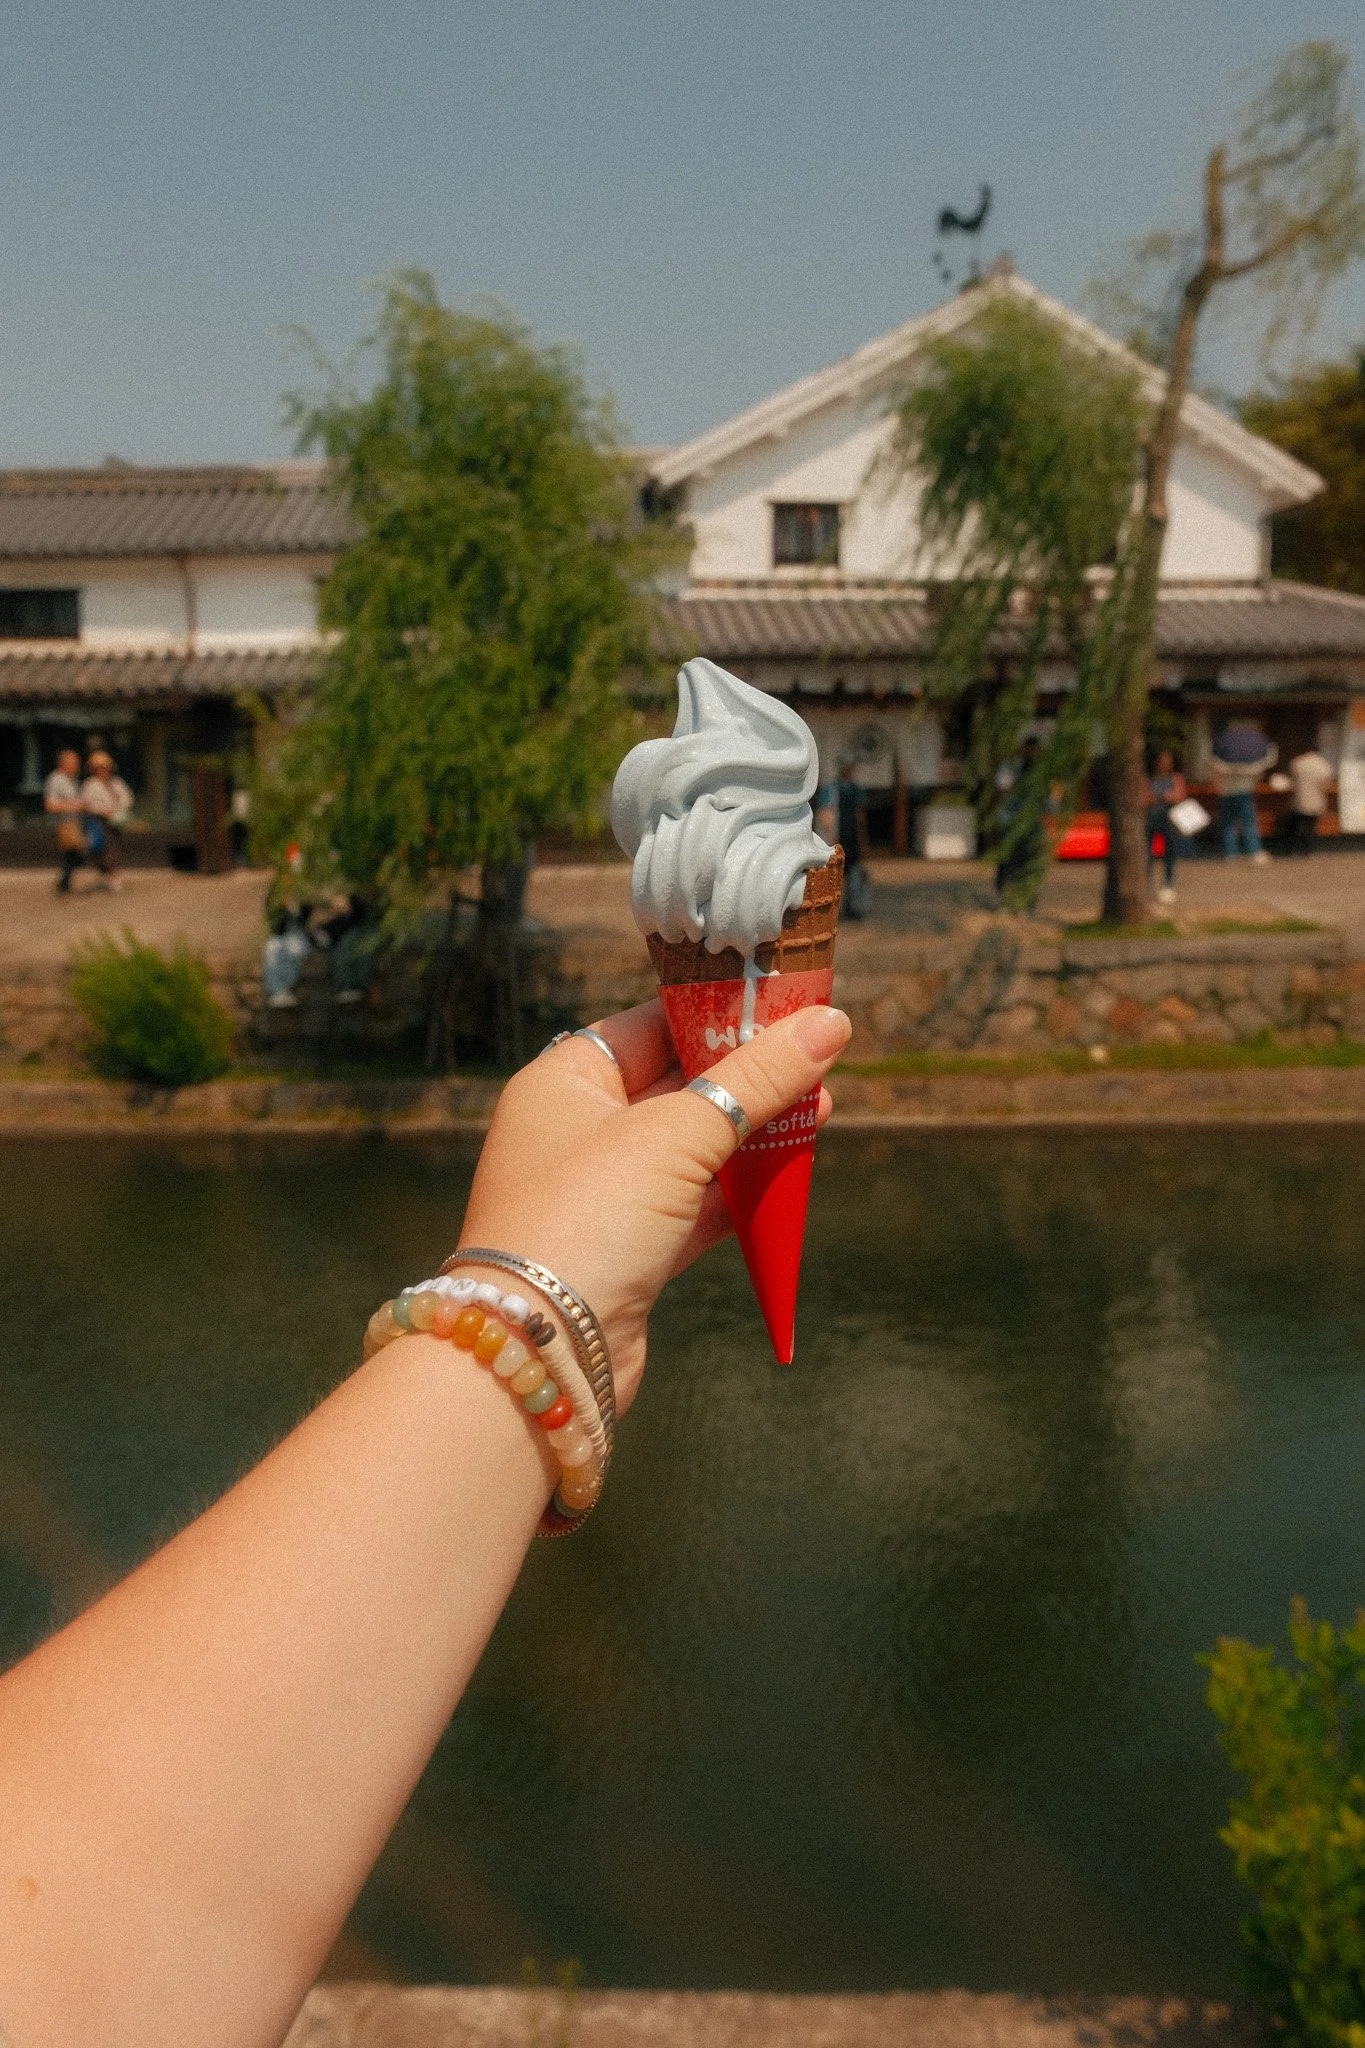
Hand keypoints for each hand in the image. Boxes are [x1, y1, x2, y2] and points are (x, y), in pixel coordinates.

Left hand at [458, 999, 850, 1411]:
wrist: (542, 1350)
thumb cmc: (590, 1217)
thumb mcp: (679, 1134)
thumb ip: (757, 1078)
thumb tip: (830, 1022)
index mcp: (564, 1082)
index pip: (649, 1025)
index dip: (716, 1011)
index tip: (786, 1003)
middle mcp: (575, 1132)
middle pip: (676, 1084)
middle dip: (748, 1073)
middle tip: (821, 1058)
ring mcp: (601, 1195)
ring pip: (691, 1148)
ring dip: (753, 1131)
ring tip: (824, 1109)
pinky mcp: (629, 1252)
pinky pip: (695, 1205)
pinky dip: (740, 1190)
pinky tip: (791, 1171)